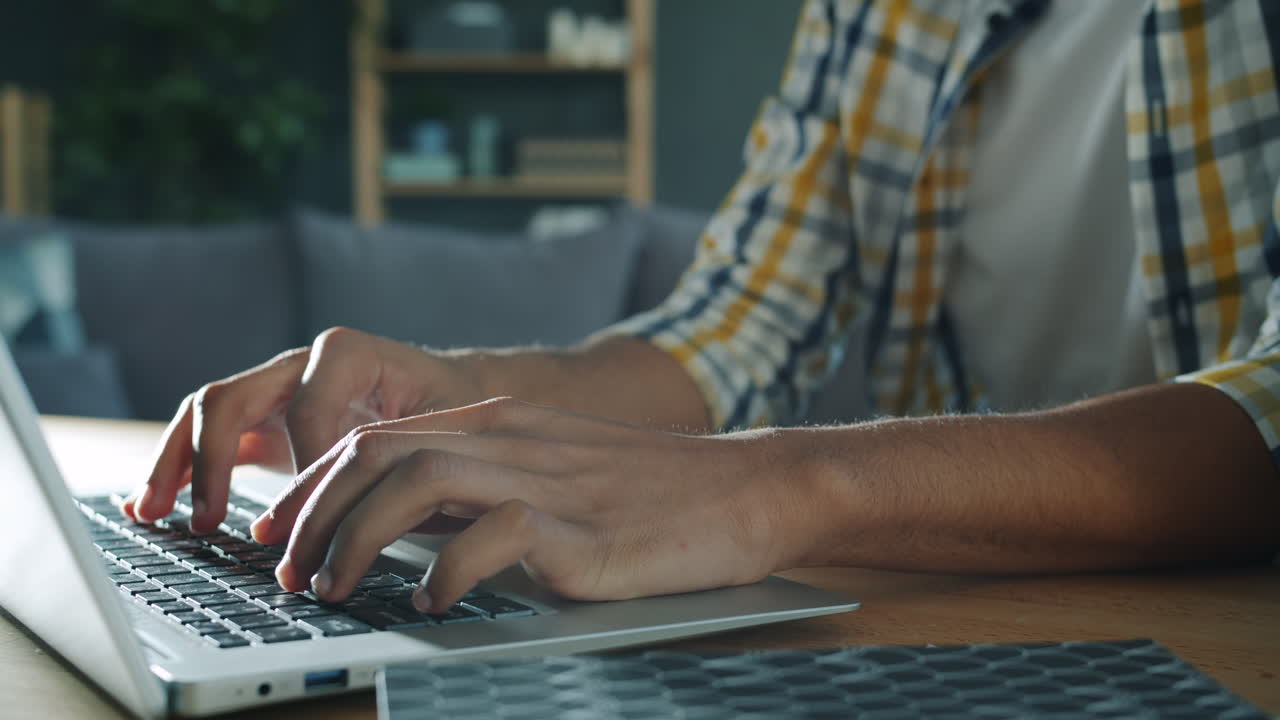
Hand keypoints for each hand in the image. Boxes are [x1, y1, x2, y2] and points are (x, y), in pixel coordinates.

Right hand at [121, 327, 486, 532]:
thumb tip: (354, 505)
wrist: (454, 397)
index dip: (303, 464)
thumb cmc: (452, 412)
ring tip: (152, 514)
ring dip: (174, 464)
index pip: (304, 408)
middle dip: (208, 461)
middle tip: (204, 519)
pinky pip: (211, 437)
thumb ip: (395, 451)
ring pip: (206, 414)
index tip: (313, 512)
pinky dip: (177, 469)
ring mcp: (276, 389)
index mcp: (347, 353)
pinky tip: (148, 507)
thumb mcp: (439, 426)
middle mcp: (300, 364)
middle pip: (229, 398)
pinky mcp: (264, 420)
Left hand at [261, 398, 817, 611]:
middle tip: (289, 572)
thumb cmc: (655, 494)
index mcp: (501, 422)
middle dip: (315, 513)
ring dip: (357, 538)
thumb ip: (484, 489)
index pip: (378, 437)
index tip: (283, 535)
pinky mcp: (581, 528)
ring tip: (337, 590)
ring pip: (416, 480)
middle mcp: (512, 439)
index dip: (315, 486)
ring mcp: (546, 478)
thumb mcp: (555, 474)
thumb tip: (405, 530)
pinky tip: (434, 603)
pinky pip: (491, 537)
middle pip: (378, 452)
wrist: (749, 490)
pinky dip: (445, 572)